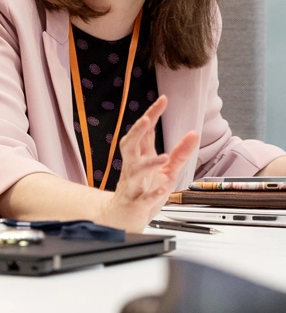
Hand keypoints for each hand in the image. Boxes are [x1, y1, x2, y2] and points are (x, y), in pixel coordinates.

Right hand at [100, 95, 198, 230]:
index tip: (162, 100)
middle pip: (130, 145)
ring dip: (148, 164)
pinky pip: (143, 197)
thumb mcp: (168, 170)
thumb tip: (193, 133)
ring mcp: (133, 184)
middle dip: (137, 132)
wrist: (125, 217)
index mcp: (141, 157)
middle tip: (145, 119)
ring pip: (136, 170)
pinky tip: (163, 188)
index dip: (152, 115)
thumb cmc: (144, 190)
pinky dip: (153, 193)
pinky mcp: (136, 203)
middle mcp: (134, 167)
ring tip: (163, 157)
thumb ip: (180, 152)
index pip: (145, 132)